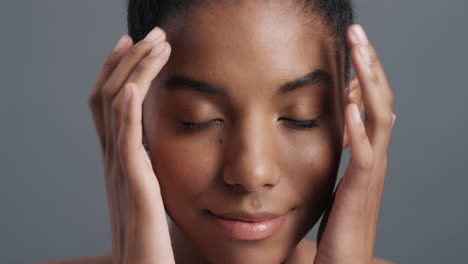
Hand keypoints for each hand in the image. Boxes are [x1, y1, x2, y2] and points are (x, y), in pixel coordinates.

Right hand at [87, 27, 173, 263]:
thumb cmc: (153, 239)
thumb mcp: (152, 194)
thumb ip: (151, 169)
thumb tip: (161, 150)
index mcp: (119, 161)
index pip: (110, 105)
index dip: (118, 71)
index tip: (135, 44)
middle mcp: (114, 162)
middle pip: (108, 97)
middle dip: (128, 60)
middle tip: (149, 33)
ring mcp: (121, 173)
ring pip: (115, 111)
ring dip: (133, 73)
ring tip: (154, 44)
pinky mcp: (135, 189)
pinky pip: (124, 144)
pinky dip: (124, 113)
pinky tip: (131, 88)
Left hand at [314, 24, 395, 263]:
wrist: (343, 263)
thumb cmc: (339, 224)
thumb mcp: (339, 179)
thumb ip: (342, 152)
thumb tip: (337, 127)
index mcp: (368, 153)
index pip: (373, 104)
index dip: (367, 73)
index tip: (353, 44)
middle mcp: (374, 158)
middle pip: (381, 101)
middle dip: (370, 65)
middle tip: (357, 32)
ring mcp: (370, 174)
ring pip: (380, 120)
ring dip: (370, 83)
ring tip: (359, 52)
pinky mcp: (359, 192)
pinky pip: (363, 157)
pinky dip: (359, 130)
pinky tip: (350, 108)